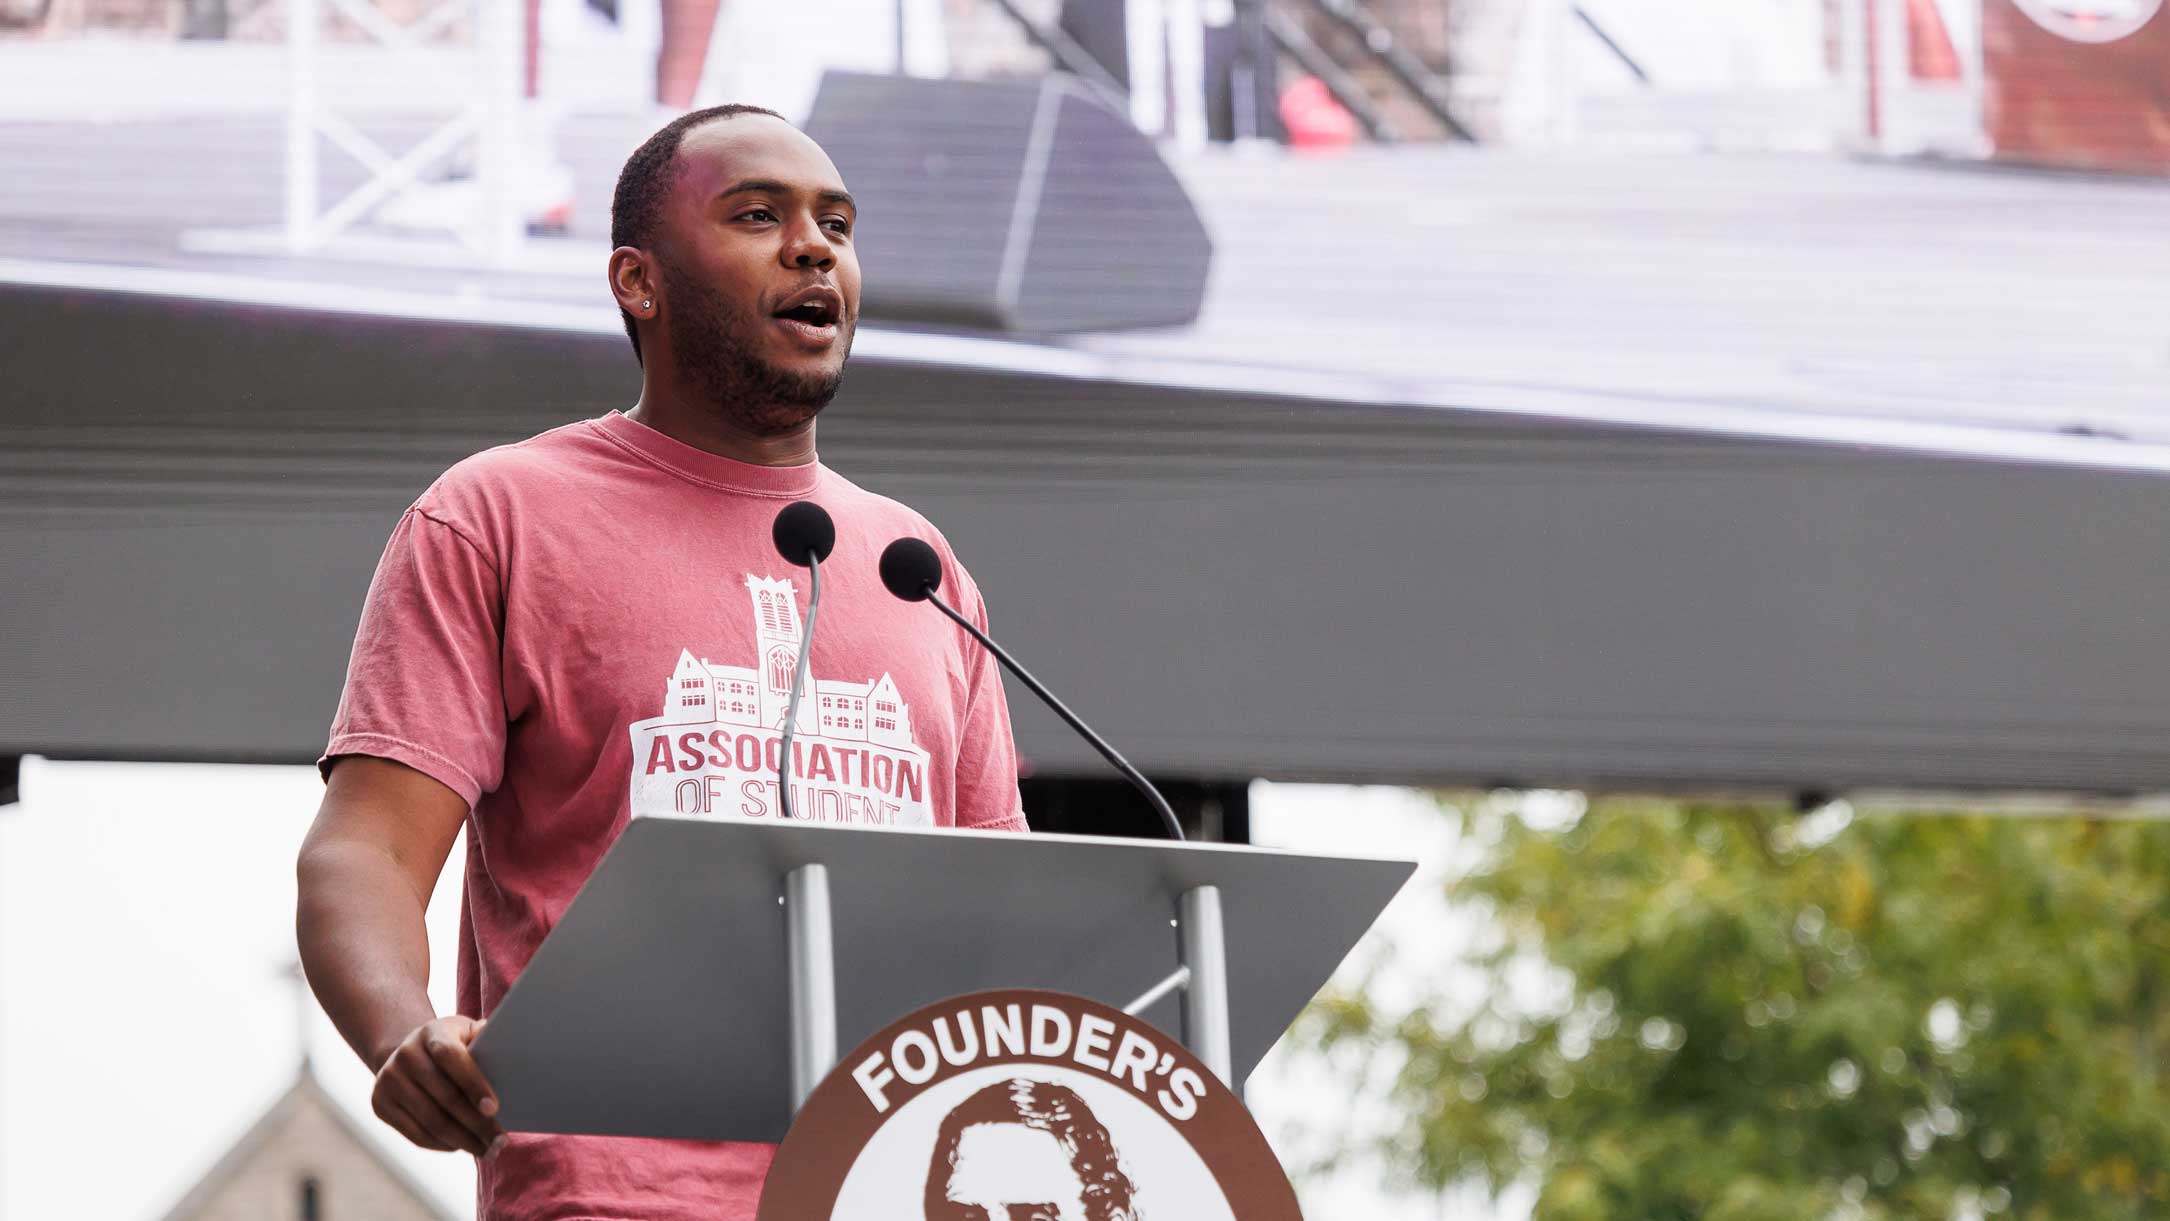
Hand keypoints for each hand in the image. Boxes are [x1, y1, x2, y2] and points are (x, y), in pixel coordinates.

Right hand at [371, 1015, 505, 1155]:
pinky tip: (463, 1146)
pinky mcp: (380, 1105)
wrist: (405, 1052)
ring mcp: (388, 1081)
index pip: (451, 1058)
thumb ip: (484, 1039)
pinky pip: (416, 1134)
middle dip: (477, 1124)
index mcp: (430, 1032)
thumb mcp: (465, 1032)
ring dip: (463, 1140)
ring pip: (431, 1121)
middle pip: (444, 1097)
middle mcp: (405, 1055)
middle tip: (501, 1141)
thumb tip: (512, 1050)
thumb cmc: (450, 1044)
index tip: (494, 1109)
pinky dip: (443, 1144)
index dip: (473, 1084)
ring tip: (487, 1151)